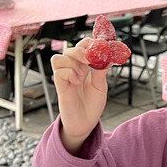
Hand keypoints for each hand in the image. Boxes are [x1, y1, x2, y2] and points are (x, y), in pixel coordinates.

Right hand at [51, 38, 109, 153]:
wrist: (86, 124)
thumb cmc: (92, 105)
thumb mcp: (101, 86)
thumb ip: (101, 71)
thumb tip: (108, 56)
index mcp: (84, 66)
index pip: (83, 46)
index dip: (90, 42)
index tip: (100, 44)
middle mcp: (73, 69)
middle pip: (70, 49)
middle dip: (82, 51)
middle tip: (91, 59)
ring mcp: (65, 77)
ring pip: (59, 57)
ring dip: (72, 62)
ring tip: (82, 74)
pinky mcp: (60, 86)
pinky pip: (58, 71)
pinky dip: (68, 72)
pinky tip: (76, 81)